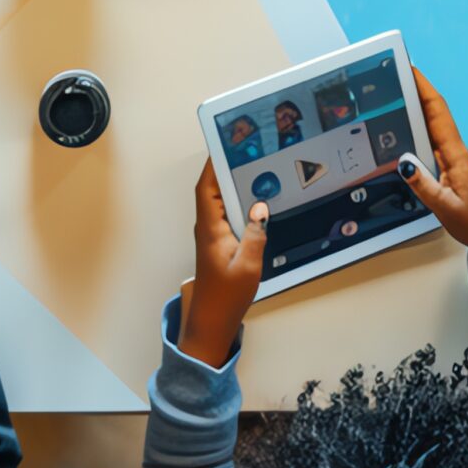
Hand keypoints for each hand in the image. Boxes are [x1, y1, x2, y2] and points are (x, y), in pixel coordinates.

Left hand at [176, 161, 265, 368]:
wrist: (212, 321)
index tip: (225, 146)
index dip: (213, 165)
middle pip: (213, 190)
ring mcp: (213, 236)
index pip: (206, 188)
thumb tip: (261, 207)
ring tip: (255, 169)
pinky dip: (239, 205)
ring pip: (221, 203)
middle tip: (247, 151)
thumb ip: (256, 234)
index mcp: (210, 229)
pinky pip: (228, 216)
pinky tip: (257, 202)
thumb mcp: (248, 265)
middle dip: (226, 169)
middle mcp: (208, 228)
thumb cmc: (226, 296)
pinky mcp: (220, 244)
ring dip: (234, 186)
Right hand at [404, 69, 467, 263]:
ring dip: (413, 107)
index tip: (409, 69)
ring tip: (390, 94)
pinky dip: (414, 128)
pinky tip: (400, 128)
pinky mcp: (445, 165)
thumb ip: (423, 186)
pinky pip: (427, 140)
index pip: (437, 112)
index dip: (423, 88)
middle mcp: (452, 150)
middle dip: (414, 90)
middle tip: (392, 75)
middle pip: (432, 112)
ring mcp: (449, 157)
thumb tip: (403, 163)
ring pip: (429, 125)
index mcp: (455, 154)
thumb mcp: (446, 207)